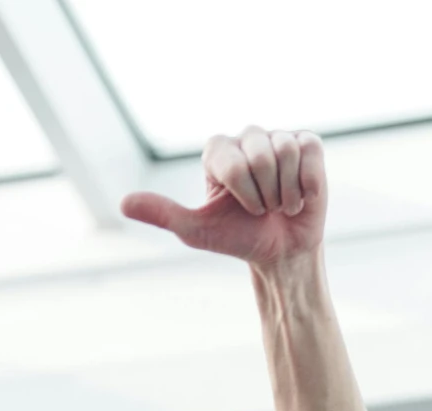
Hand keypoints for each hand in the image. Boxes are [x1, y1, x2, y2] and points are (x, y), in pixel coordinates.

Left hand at [121, 126, 325, 271]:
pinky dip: (306, 183)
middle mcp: (246, 138)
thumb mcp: (196, 231)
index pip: (231, 159)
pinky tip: (300, 194)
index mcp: (218, 152)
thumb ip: (163, 214)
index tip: (243, 209)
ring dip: (285, 191)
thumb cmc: (237, 239)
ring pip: (285, 151)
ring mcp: (277, 137)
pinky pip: (308, 151)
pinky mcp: (307, 143)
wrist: (280, 253)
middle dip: (264, 193)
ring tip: (280, 202)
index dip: (243, 190)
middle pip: (259, 155)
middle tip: (263, 208)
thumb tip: (123, 204)